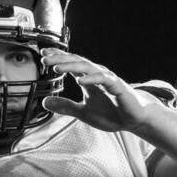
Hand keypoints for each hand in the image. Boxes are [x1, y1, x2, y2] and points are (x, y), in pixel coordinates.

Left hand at [40, 51, 158, 132]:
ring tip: (56, 68)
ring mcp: (107, 79)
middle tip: (44, 59)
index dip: (57, 58)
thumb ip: (66, 106)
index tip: (42, 56)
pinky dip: (91, 79)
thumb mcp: (83, 112)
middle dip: (59, 59)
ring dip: (71, 66)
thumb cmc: (111, 113)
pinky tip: (80, 80)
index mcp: (88, 79)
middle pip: (76, 62)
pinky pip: (103, 79)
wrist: (134, 120)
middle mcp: (96, 75)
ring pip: (87, 67)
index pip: (70, 64)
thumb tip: (45, 102)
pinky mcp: (117, 87)